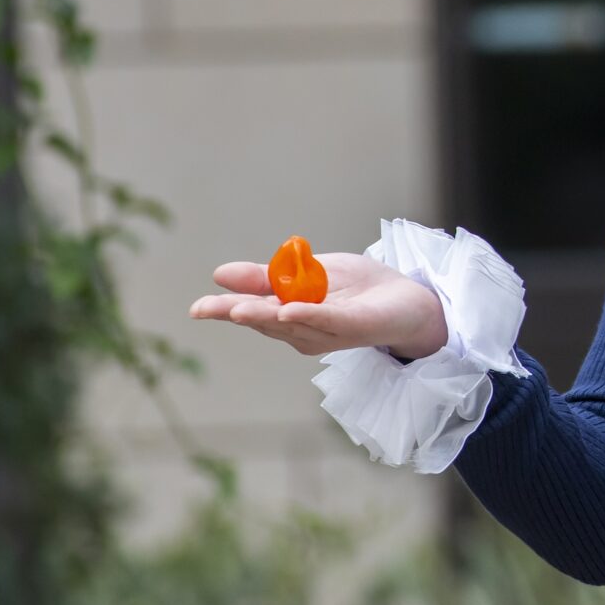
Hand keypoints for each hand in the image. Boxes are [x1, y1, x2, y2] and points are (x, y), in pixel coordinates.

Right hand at [188, 249, 447, 360]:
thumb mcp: (305, 273)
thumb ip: (267, 276)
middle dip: (235, 312)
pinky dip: (309, 315)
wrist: (408, 299)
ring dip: (264, 315)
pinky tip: (288, 310)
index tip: (195, 307)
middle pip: (265, 320)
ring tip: (237, 309)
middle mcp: (303, 330)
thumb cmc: (356, 289)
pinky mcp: (354, 326)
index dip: (224, 308)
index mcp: (288, 314)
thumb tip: (219, 274)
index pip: (251, 310)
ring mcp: (328, 331)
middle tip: (203, 309)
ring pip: (291, 322)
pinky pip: (328, 319)